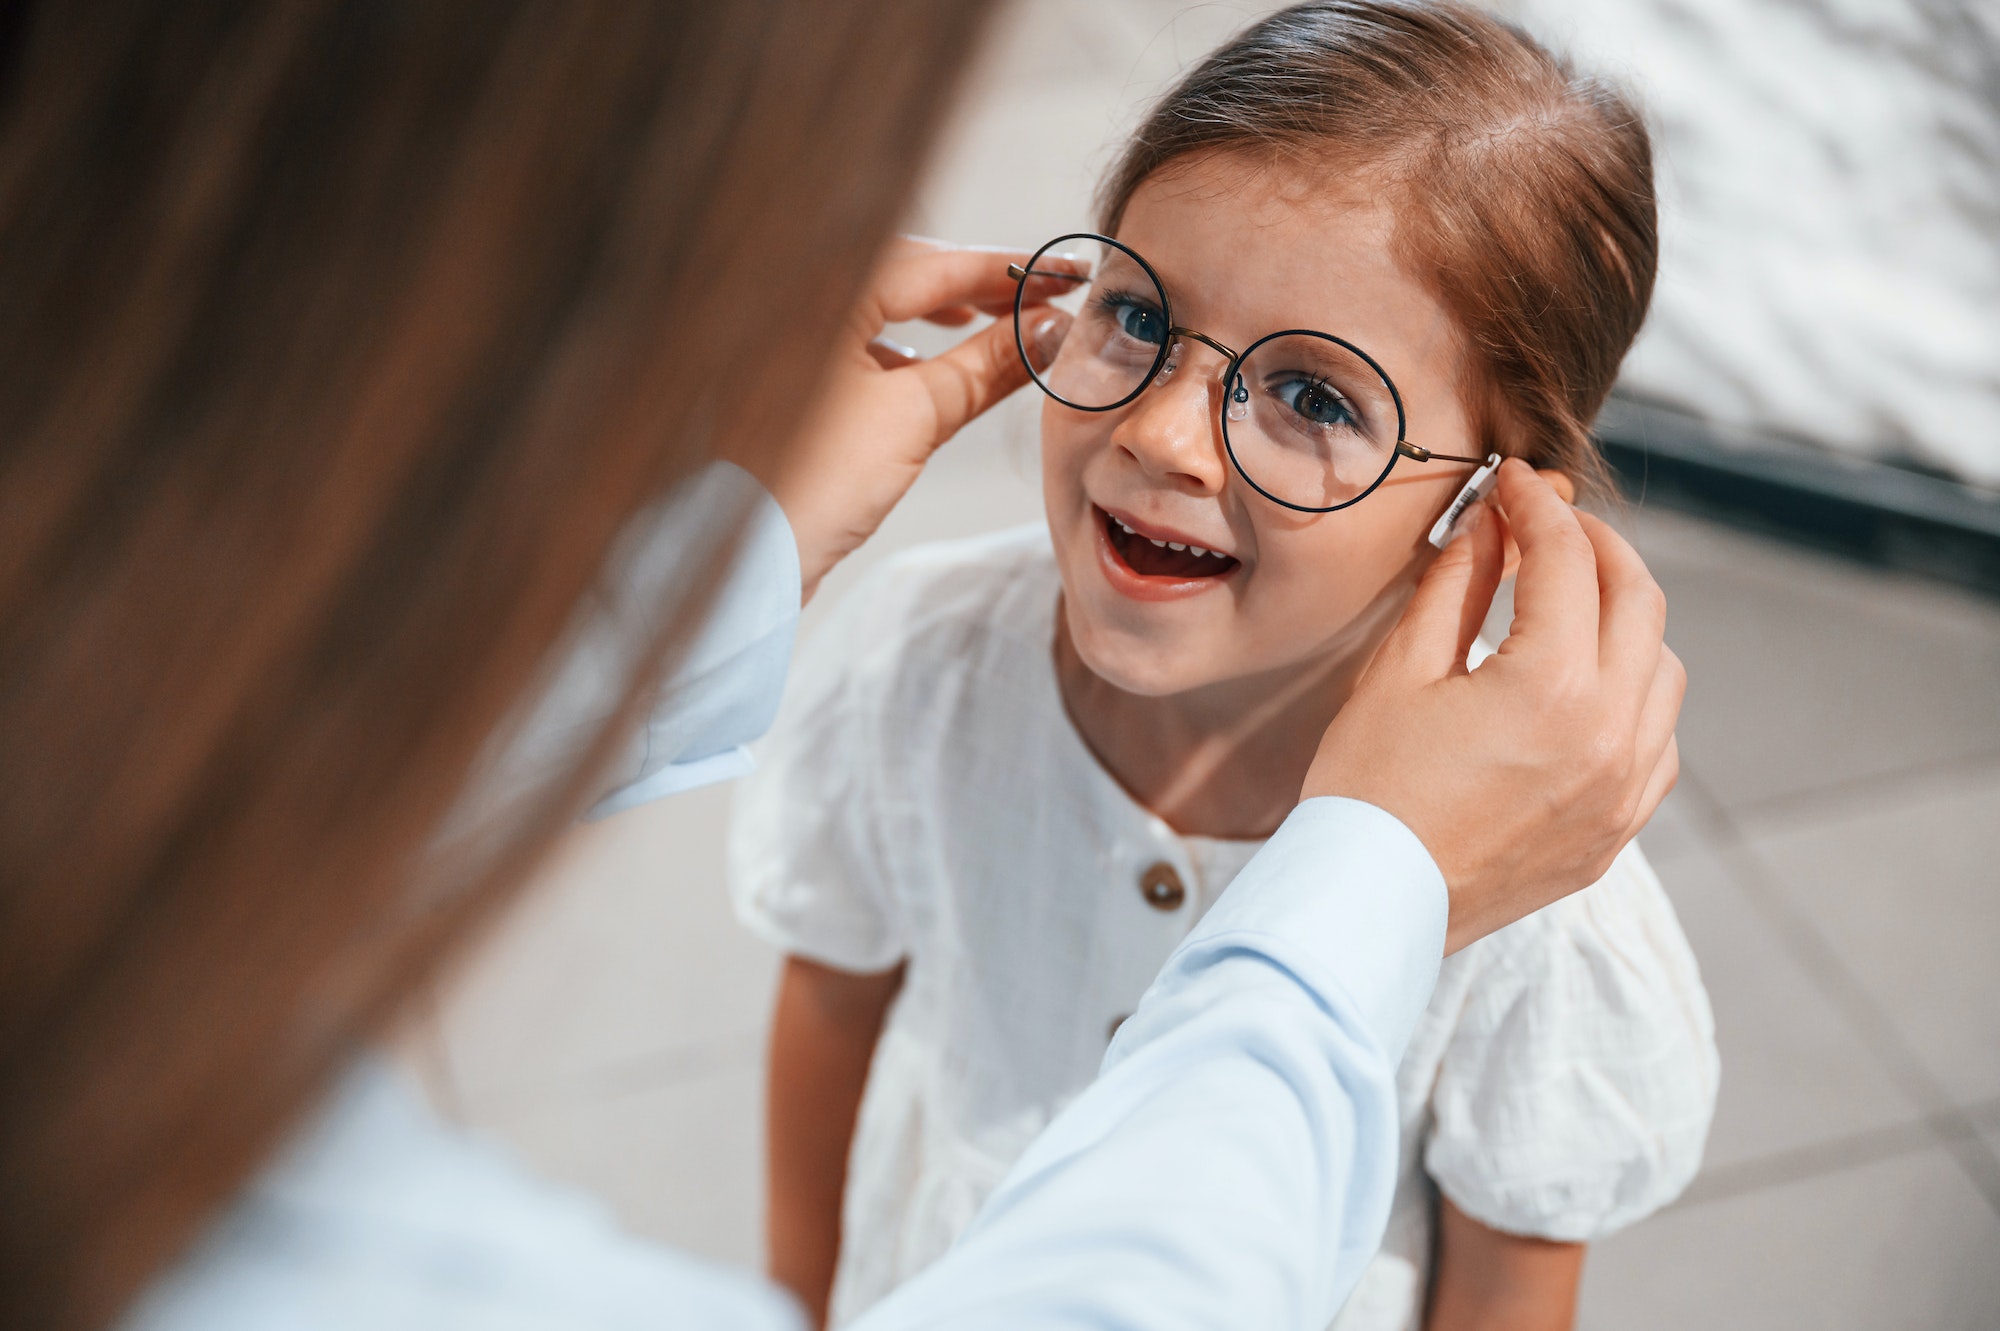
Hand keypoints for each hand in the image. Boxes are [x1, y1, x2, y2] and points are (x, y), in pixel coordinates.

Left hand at [739, 237, 1073, 601]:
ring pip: (876, 302)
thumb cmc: (815, 484)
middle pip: (900, 272)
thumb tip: (1048, 331)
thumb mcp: (917, 416)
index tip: (1062, 276)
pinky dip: (898, 345)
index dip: (1004, 271)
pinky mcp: (781, 376)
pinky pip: (851, 337)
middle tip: (1037, 301)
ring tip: (991, 328)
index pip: (930, 263)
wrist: (752, 555)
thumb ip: (986, 363)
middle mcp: (789, 298)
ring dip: (937, 312)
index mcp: (816, 290)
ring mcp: (781, 337)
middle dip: (972, 287)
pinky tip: (929, 367)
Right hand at [1301, 461, 1684, 951]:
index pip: (1567, 561)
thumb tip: (1493, 521)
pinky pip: (1658, 745)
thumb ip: (1459, 584)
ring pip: (1664, 670)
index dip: (1538, 505)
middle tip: (1547, 522)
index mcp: (1554, 689)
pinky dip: (1634, 699)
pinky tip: (1583, 691)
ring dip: (1625, 620)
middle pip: (1638, 601)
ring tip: (1568, 604)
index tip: (1512, 483)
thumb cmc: (1366, 793)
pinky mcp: (1614, 832)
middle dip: (1594, 546)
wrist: (1366, 907)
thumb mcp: (1401, 672)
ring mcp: (1623, 792)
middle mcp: (1610, 738)